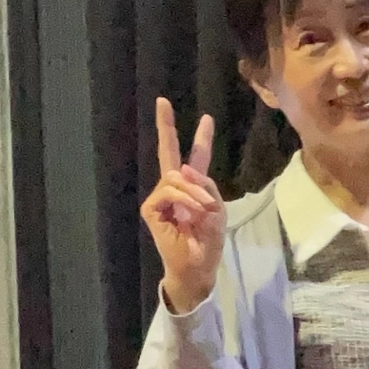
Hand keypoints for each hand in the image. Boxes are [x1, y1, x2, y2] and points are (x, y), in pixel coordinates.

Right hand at [141, 98, 225, 312]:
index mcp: (194, 189)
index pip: (196, 159)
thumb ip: (205, 186)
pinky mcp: (151, 208)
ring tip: (205, 209)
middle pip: (169, 153)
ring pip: (175, 177)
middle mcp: (175, 190)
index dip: (201, 139)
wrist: (196, 267)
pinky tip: (192, 212)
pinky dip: (184, 199)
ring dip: (194, 191)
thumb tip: (183, 170)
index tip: (206, 119)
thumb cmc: (208, 243)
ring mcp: (161, 198)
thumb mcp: (217, 211)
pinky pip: (168, 191)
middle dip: (166, 127)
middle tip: (162, 102)